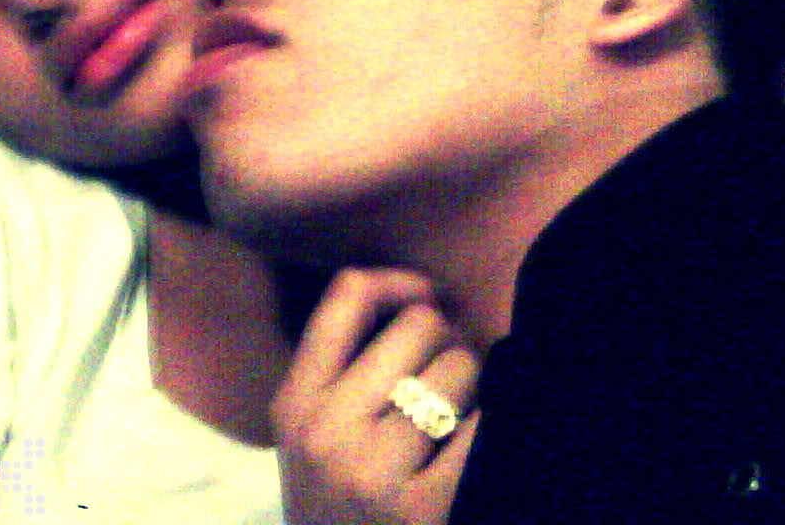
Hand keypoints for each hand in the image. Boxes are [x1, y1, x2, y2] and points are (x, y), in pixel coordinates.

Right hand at [276, 268, 480, 524]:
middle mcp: (326, 431)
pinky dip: (489, 432)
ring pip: (460, 370)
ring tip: (461, 420)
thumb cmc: (338, 514)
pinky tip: (476, 452)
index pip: (348, 295)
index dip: (401, 282)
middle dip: (449, 343)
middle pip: (419, 324)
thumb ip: (342, 374)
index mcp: (294, 404)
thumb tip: (425, 297)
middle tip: (450, 378)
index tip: (429, 297)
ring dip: (476, 389)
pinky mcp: (421, 511)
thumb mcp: (308, 441)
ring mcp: (372, 472)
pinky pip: (482, 430)